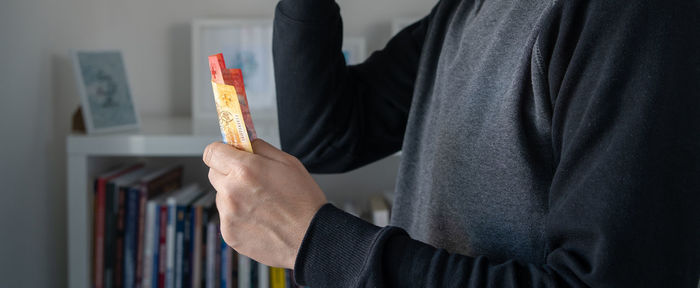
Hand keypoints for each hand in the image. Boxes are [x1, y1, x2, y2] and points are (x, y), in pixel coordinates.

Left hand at [203, 139, 326, 268]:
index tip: (229, 154)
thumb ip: (260, 149)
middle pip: (213, 173)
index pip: (212, 152)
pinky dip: (238, 216)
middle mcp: (231, 191)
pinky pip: (227, 217)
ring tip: (260, 204)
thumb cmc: (303, 201)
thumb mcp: (287, 162)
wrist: (310, 237)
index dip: (221, 151)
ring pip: (221, 197)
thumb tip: (245, 143)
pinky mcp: (229, 233)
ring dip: (233, 196)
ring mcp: (228, 215)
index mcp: (245, 170)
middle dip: (228, 172)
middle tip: (250, 180)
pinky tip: (259, 219)